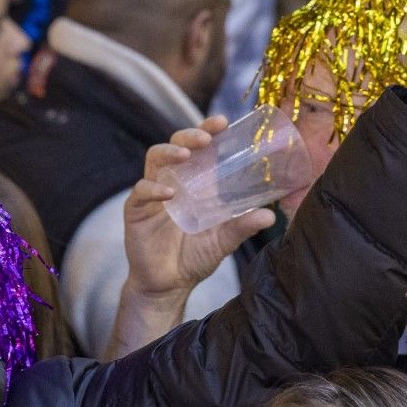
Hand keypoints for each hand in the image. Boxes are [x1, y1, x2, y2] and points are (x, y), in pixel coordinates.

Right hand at [124, 117, 276, 299]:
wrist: (168, 285)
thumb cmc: (195, 257)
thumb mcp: (223, 240)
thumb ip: (242, 226)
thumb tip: (270, 216)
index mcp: (195, 182)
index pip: (200, 147)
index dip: (209, 130)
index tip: (223, 121)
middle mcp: (173, 182)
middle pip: (175, 145)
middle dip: (189, 135)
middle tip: (205, 137)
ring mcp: (153, 194)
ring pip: (154, 160)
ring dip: (169, 152)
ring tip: (185, 155)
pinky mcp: (136, 210)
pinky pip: (141, 191)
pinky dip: (153, 189)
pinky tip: (168, 194)